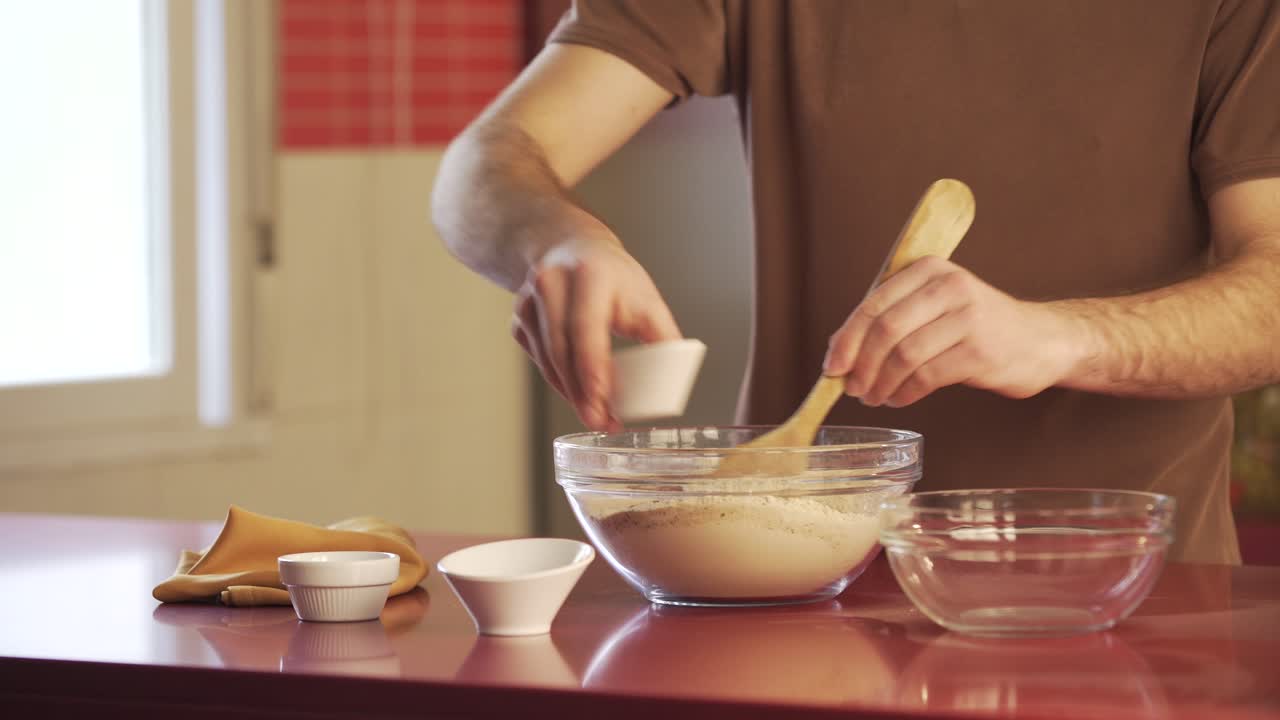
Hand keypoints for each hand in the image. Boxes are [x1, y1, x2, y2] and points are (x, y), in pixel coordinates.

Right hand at [512, 232, 679, 429]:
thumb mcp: (646, 298)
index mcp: (589, 276)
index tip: (603, 403)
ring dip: (570, 393)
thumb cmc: (614, 277)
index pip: (586, 329)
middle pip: (561, 350)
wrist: (572, 248)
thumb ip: (663, 336)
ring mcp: (529, 302)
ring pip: (547, 360)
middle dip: (581, 393)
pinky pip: (538, 360)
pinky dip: (558, 381)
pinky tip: (578, 392)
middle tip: (602, 421)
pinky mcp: (519, 319)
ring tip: (596, 415)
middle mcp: (552, 284)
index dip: (592, 371)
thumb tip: (676, 379)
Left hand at [822, 256, 1081, 406]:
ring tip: (874, 397)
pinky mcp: (980, 352)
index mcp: (930, 269)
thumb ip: (889, 320)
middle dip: (860, 365)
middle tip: (851, 388)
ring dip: (880, 383)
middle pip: (886, 330)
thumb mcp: (933, 308)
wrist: (1040, 340)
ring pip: (904, 356)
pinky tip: (898, 399)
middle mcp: (950, 287)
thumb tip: (837, 351)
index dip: (846, 339)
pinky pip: (926, 377)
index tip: (831, 367)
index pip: (874, 304)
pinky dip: (904, 393)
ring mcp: (968, 318)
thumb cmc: (975, 325)